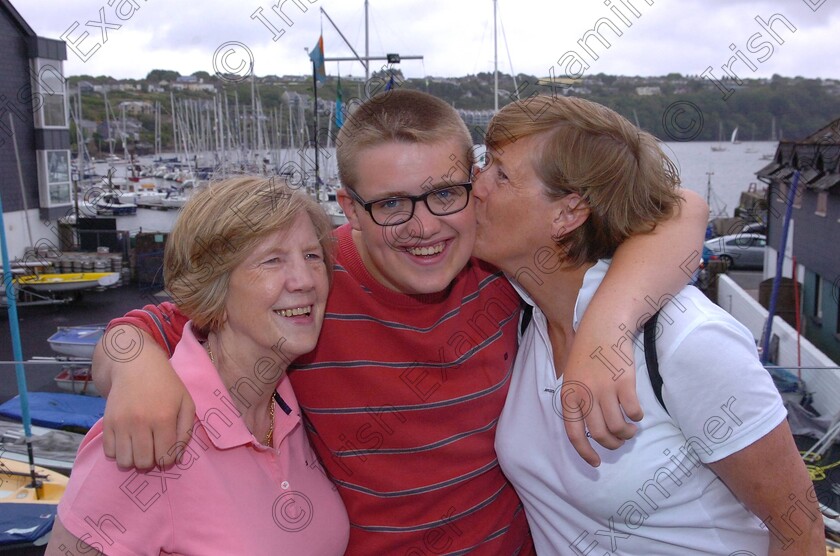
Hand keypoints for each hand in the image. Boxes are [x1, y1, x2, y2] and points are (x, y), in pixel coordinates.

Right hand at [94, 326, 193, 468]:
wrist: (135, 365)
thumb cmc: (166, 384)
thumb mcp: (186, 402)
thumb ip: (186, 431)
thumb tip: (177, 458)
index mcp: (164, 418)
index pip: (165, 458)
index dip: (167, 460)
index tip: (166, 451)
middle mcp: (141, 423)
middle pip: (143, 463)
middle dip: (150, 461)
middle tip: (152, 448)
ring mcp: (122, 423)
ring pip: (124, 462)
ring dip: (133, 459)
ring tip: (139, 447)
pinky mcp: (107, 422)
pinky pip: (109, 452)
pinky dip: (118, 452)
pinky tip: (126, 441)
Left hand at [558, 331, 641, 466]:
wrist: (603, 326)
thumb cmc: (588, 352)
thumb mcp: (572, 376)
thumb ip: (577, 401)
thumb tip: (590, 430)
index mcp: (569, 395)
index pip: (574, 433)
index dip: (585, 452)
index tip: (596, 463)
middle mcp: (585, 394)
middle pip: (600, 434)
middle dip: (612, 444)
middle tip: (619, 440)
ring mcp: (605, 388)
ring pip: (617, 427)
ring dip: (626, 433)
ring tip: (630, 429)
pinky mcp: (624, 382)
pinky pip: (632, 412)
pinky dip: (636, 418)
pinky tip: (636, 414)